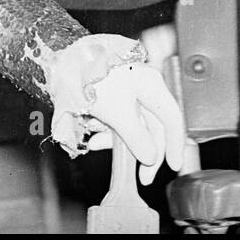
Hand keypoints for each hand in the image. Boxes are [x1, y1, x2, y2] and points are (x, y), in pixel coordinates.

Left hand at [45, 34, 185, 185]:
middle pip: (154, 126)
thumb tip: (151, 157)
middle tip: (143, 177)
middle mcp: (145, 86)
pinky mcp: (113, 94)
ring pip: (134, 125)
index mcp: (152, 86)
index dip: (176, 144)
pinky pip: (118, 120)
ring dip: (120, 142)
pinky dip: (109, 132)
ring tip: (99, 146)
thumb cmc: (92, 80)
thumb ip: (137, 138)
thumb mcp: (118, 114)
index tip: (174, 165)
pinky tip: (94, 139)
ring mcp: (129, 90)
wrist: (63, 62)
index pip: (172, 118)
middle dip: (146, 153)